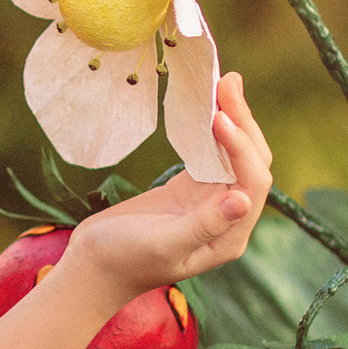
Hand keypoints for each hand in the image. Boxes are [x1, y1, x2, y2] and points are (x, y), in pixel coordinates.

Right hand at [64, 73, 272, 302]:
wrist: (94, 266)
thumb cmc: (124, 260)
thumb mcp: (163, 244)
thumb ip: (204, 224)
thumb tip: (244, 200)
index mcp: (230, 236)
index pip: (252, 183)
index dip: (242, 148)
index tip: (218, 117)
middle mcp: (228, 218)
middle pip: (251, 163)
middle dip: (243, 123)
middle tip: (227, 82)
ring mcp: (210, 202)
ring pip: (234, 154)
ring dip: (232, 120)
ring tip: (224, 83)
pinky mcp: (190, 189)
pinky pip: (212, 155)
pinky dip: (213, 130)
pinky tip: (208, 107)